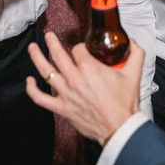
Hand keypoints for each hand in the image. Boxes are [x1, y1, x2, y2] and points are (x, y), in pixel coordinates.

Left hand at [25, 32, 143, 144]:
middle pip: (57, 54)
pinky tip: (29, 81)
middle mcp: (75, 79)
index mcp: (90, 68)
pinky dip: (31, 89)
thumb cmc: (125, 104)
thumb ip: (135, 54)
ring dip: (36, 57)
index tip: (83, 50)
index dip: (81, 47)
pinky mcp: (61, 108)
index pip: (78, 50)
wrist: (119, 128)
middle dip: (51, 42)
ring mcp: (66, 93)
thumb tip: (134, 43)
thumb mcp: (134, 74)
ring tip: (32, 48)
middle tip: (48, 36)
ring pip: (45, 72)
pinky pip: (40, 98)